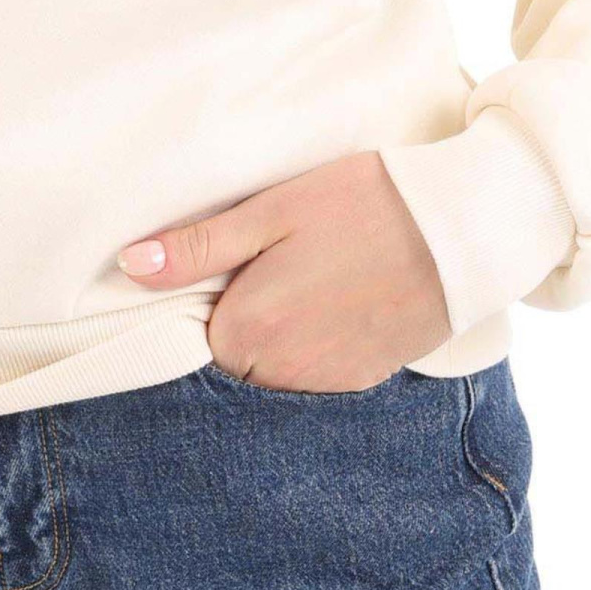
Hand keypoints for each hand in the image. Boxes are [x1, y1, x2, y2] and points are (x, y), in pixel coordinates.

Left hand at [117, 151, 452, 389]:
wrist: (460, 229)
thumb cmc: (362, 204)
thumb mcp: (272, 210)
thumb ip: (199, 246)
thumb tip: (130, 267)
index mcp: (249, 329)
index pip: (195, 336)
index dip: (209, 298)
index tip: (234, 267)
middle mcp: (282, 373)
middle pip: (233, 361)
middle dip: (241, 323)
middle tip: (273, 268)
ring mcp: (327, 385)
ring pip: (272, 375)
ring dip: (277, 342)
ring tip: (307, 284)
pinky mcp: (364, 383)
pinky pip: (315, 380)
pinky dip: (315, 350)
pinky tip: (335, 304)